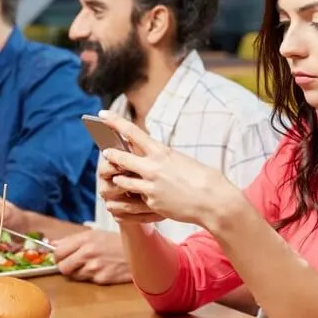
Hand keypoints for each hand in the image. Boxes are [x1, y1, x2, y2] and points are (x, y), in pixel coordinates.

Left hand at [52, 230, 132, 284]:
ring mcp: (95, 267)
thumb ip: (71, 240)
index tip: (62, 257)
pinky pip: (88, 281)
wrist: (139, 252)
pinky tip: (101, 269)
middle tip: (73, 264)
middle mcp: (88, 253)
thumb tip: (52, 243)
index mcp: (85, 239)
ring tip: (91, 265)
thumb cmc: (115, 242)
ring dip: (79, 272)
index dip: (58, 256)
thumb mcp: (94, 234)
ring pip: (74, 276)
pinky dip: (91, 277)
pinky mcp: (102, 279)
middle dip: (66, 267)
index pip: (58, 252)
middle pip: (63, 267)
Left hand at [99, 110, 241, 230]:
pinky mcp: (152, 203)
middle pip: (121, 157)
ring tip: (118, 178)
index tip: (102, 114)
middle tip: (105, 153)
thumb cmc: (204, 179)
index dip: (114, 121)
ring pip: (123, 180)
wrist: (214, 202)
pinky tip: (142, 197)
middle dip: (111, 155)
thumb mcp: (181, 160)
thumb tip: (153, 157)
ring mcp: (150, 186)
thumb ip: (163, 158)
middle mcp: (153, 167)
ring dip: (120, 178)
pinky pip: (137, 198)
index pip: (132, 132)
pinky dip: (137, 196)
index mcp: (162, 152)